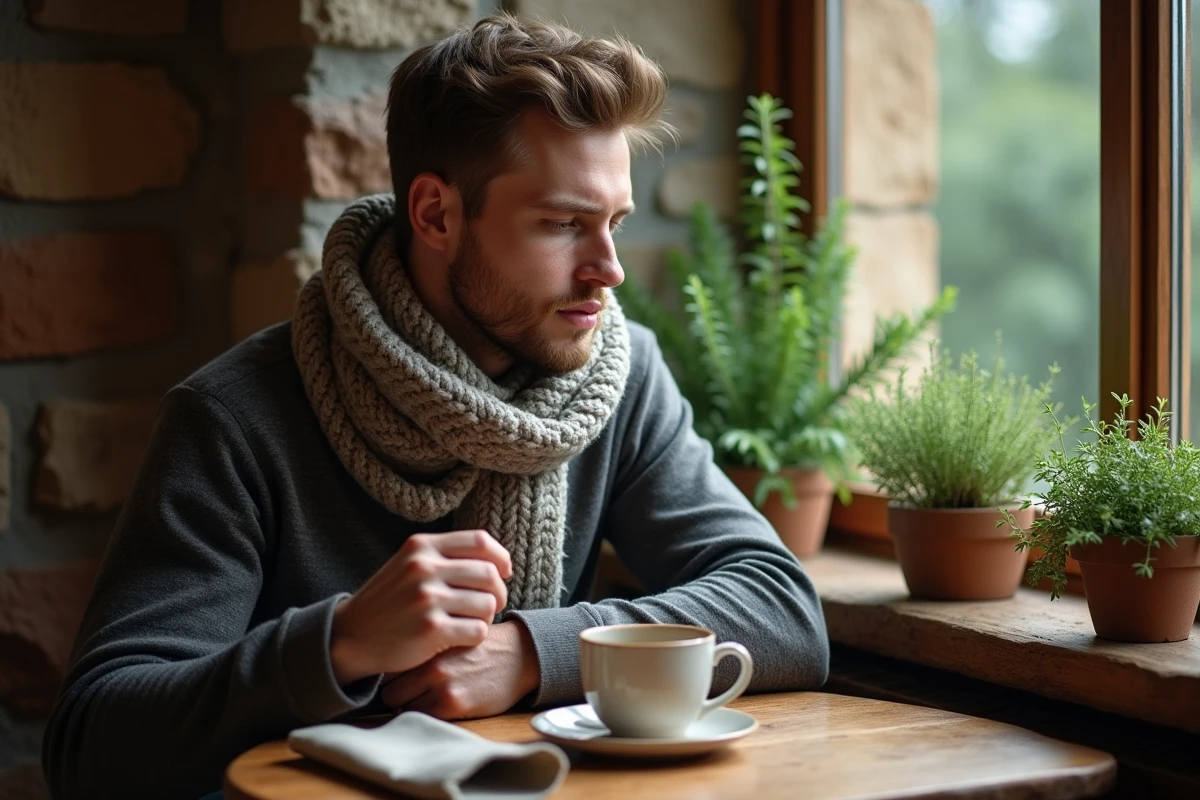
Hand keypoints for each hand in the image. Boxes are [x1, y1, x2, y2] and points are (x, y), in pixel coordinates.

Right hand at [329, 529, 511, 684]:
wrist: (352, 637)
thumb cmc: (389, 601)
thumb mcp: (409, 565)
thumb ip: (445, 556)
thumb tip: (496, 558)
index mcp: (421, 547)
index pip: (479, 541)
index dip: (500, 557)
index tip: (503, 572)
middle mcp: (424, 568)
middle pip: (489, 573)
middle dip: (498, 591)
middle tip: (491, 605)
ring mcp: (427, 598)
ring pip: (488, 603)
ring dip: (488, 616)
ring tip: (473, 621)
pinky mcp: (431, 630)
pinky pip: (478, 630)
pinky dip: (477, 636)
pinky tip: (462, 637)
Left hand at [380, 620, 539, 719]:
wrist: (519, 655)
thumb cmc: (481, 645)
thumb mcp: (450, 632)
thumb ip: (422, 642)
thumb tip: (389, 656)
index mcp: (426, 639)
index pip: (389, 664)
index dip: (392, 672)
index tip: (399, 676)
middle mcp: (429, 661)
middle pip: (388, 689)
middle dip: (397, 691)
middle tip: (411, 692)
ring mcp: (440, 683)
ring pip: (400, 706)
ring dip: (409, 706)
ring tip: (426, 699)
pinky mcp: (453, 704)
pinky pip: (421, 717)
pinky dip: (426, 715)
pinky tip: (441, 706)